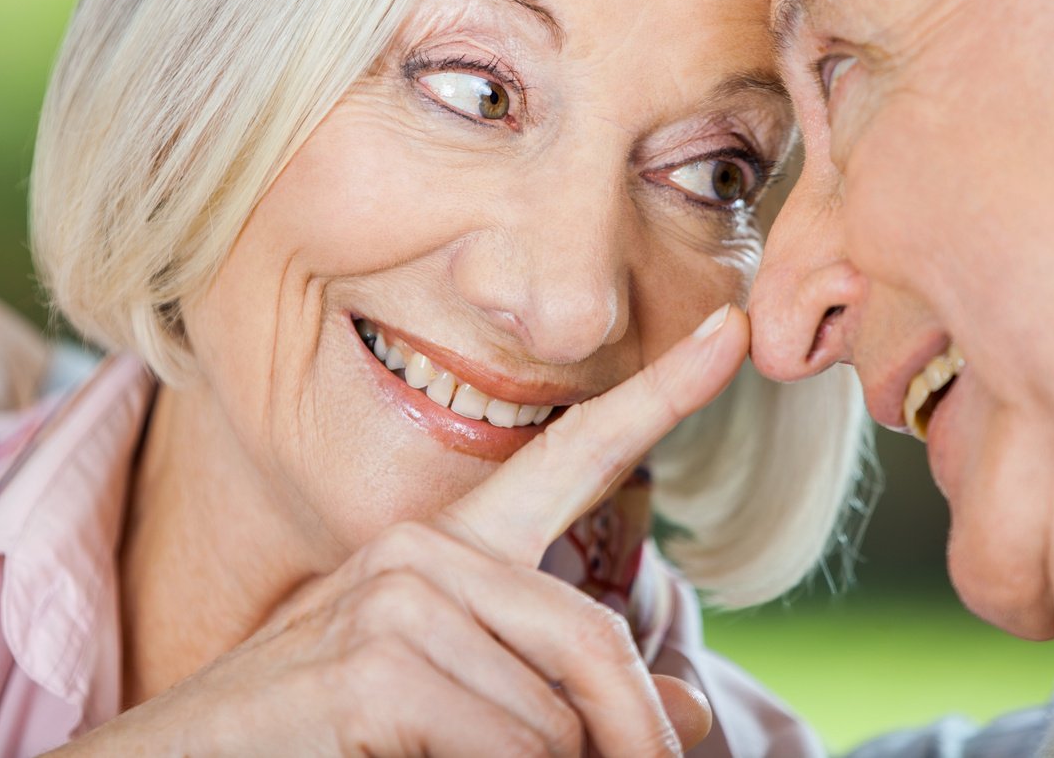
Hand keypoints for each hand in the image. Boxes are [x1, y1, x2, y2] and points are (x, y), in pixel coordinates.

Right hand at [57, 304, 748, 757]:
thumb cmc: (322, 737)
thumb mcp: (459, 711)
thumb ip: (562, 696)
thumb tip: (688, 715)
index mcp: (451, 543)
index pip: (572, 452)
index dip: (660, 394)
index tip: (731, 335)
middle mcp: (426, 547)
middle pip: (594, 638)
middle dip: (631, 734)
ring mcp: (395, 595)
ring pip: (557, 716)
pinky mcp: (376, 663)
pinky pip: (516, 744)